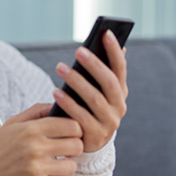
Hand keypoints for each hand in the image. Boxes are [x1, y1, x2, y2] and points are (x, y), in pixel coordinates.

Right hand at [0, 103, 83, 175]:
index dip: (75, 129)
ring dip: (65, 165)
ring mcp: (37, 168)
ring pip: (72, 166)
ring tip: (53, 164)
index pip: (71, 125)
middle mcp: (35, 148)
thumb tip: (58, 104)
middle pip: (76, 145)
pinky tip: (45, 175)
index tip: (69, 134)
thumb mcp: (12, 124)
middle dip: (74, 147)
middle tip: (65, 150)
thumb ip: (36, 112)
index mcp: (30, 129)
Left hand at [53, 30, 128, 152]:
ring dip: (77, 82)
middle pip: (109, 82)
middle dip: (94, 65)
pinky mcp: (95, 135)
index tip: (106, 33)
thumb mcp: (96, 91)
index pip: (120, 68)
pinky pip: (81, 117)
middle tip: (78, 51)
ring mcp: (109, 122)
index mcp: (120, 92)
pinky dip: (68, 104)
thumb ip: (100, 72)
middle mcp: (119, 106)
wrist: (86, 143)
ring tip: (60, 67)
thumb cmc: (88, 109)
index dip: (115, 51)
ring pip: (95, 99)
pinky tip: (55, 92)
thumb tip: (111, 41)